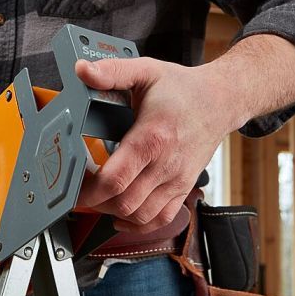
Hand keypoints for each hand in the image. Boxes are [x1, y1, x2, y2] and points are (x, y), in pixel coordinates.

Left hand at [75, 57, 237, 233]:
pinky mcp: (183, 188)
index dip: (89, 191)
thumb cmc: (182, 88)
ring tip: (99, 199)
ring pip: (140, 215)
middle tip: (80, 192)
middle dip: (96, 203)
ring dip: (114, 213)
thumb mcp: (145, 71)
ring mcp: (176, 180)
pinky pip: (161, 219)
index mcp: (151, 137)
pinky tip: (122, 216)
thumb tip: (82, 71)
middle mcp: (165, 164)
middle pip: (124, 203)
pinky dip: (138, 224)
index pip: (115, 179)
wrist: (221, 101)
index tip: (73, 186)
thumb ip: (112, 72)